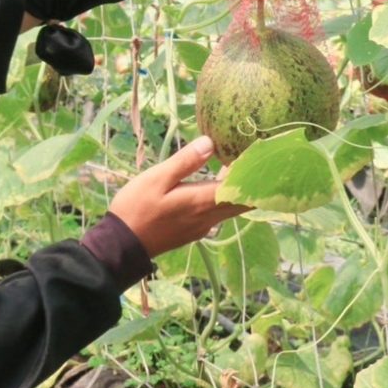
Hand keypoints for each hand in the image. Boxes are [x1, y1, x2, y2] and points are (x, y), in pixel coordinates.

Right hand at [107, 136, 248, 257]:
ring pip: (230, 207)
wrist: (122, 245)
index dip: (258, 178)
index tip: (265, 158)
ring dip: (238, 190)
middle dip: (253, 183)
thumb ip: (186, 161)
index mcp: (203, 202)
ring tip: (240, 165)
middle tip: (259, 159)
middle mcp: (209, 217)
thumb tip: (211, 142)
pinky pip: (218, 212)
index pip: (243, 192)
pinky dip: (224, 197)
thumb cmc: (137, 207)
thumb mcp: (157, 178)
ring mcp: (202, 226)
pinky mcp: (194, 230)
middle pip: (242, 202)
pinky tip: (216, 182)